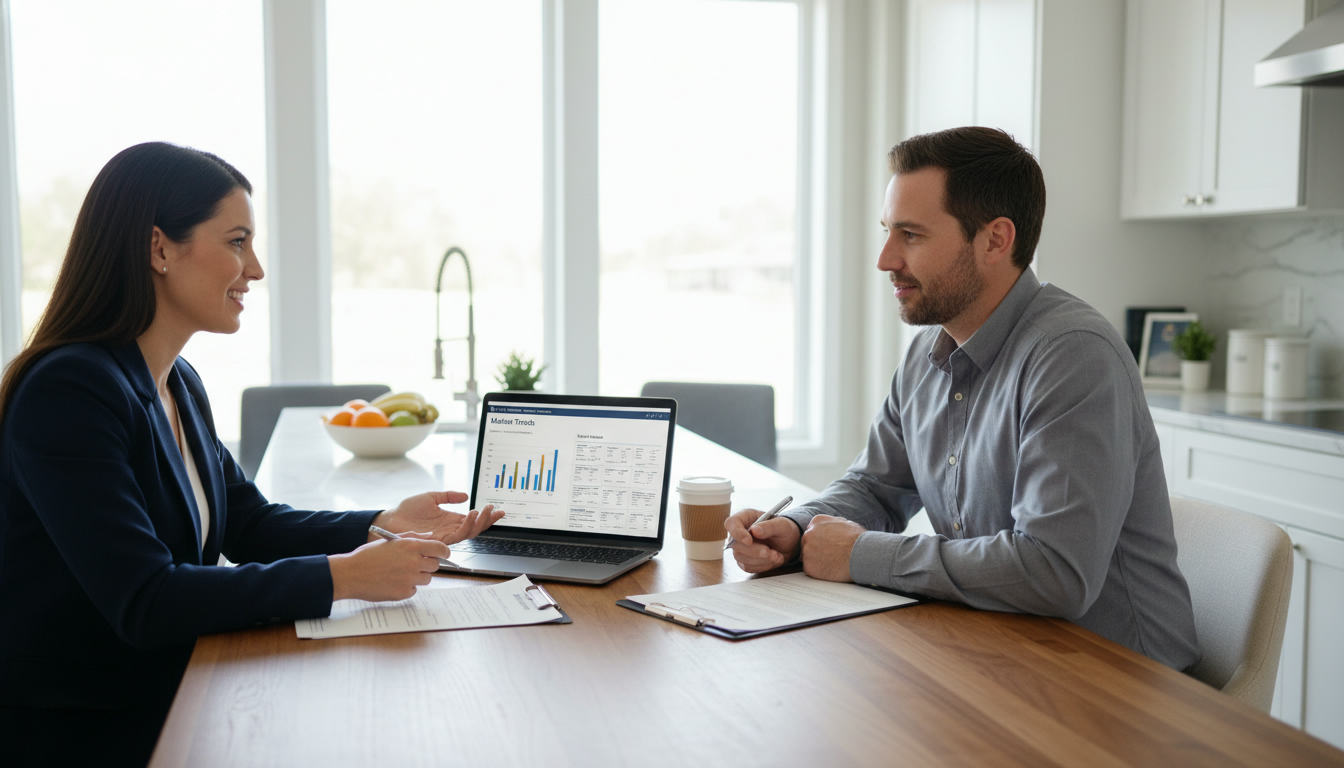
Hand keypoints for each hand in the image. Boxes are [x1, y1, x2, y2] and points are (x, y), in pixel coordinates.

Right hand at [329, 537, 448, 601]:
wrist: (351, 574)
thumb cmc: (368, 556)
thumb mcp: (390, 540)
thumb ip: (412, 537)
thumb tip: (430, 536)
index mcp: (410, 546)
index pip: (440, 549)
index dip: (444, 552)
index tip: (443, 554)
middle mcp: (413, 562)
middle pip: (435, 565)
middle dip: (428, 564)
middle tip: (414, 563)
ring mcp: (410, 579)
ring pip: (426, 578)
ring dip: (418, 576)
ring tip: (400, 572)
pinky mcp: (404, 592)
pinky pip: (414, 589)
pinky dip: (407, 587)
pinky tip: (393, 581)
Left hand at [371, 491, 504, 545]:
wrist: (391, 520)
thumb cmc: (408, 510)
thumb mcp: (431, 497)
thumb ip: (449, 496)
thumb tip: (466, 495)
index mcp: (451, 519)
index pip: (473, 520)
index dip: (487, 516)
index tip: (498, 509)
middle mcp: (450, 529)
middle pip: (475, 528)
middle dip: (487, 520)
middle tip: (495, 510)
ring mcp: (445, 535)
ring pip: (469, 533)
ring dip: (478, 522)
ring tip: (482, 511)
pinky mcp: (439, 539)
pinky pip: (457, 535)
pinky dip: (466, 526)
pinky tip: (470, 515)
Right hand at [725, 507, 800, 572]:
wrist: (789, 543)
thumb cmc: (784, 529)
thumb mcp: (782, 525)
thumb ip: (769, 526)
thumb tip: (754, 530)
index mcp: (745, 518)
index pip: (731, 523)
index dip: (737, 533)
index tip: (749, 540)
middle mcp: (740, 533)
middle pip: (735, 545)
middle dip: (755, 551)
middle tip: (771, 552)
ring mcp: (741, 548)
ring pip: (741, 558)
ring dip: (761, 560)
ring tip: (777, 556)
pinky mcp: (745, 561)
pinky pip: (748, 567)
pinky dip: (763, 566)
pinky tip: (774, 560)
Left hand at [800, 514, 864, 581]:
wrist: (862, 554)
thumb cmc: (858, 540)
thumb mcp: (845, 523)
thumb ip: (831, 524)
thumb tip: (829, 526)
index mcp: (817, 521)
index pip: (812, 532)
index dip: (821, 541)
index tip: (829, 546)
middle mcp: (808, 534)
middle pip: (808, 544)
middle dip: (817, 551)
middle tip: (831, 556)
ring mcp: (807, 550)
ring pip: (808, 558)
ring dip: (818, 561)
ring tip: (834, 562)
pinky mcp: (808, 566)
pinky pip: (810, 570)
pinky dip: (818, 572)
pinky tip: (831, 569)